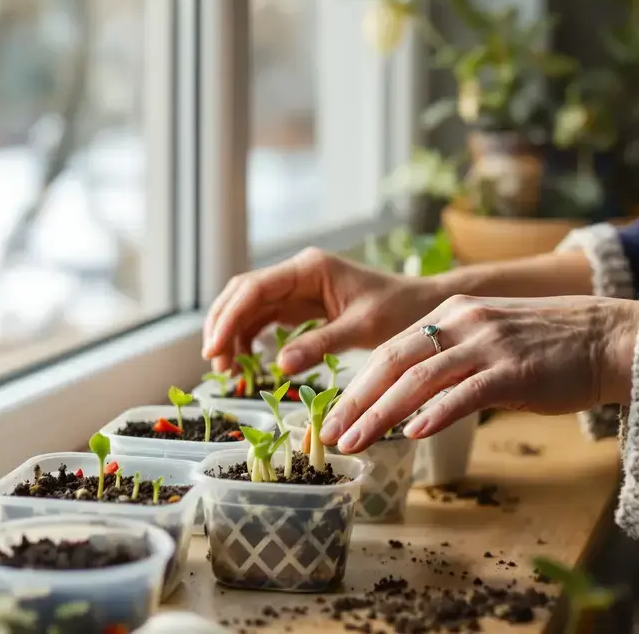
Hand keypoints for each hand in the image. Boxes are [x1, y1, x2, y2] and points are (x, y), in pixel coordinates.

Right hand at [202, 248, 444, 374]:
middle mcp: (297, 274)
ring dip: (233, 335)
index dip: (229, 318)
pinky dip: (250, 340)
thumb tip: (279, 365)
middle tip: (215, 364)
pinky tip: (246, 363)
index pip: (255, 289)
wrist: (423, 307)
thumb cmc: (400, 311)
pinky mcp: (301, 306)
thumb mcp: (362, 329)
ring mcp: (297, 289)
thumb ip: (320, 344)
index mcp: (309, 269)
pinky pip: (264, 319)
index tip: (215, 348)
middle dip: (223, 326)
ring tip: (227, 370)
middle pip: (243, 294)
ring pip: (249, 307)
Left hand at [320, 294, 638, 453]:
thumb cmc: (548, 348)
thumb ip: (449, 359)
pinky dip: (436, 413)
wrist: (610, 339)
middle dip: (357, 401)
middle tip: (331, 433)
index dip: (357, 385)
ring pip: (420, 378)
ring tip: (357, 441)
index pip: (389, 350)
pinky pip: (466, 392)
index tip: (333, 416)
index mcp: (450, 313)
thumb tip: (410, 398)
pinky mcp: (515, 370)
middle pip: (393, 362)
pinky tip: (414, 433)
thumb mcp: (488, 339)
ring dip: (382, 413)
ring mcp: (488, 345)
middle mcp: (462, 323)